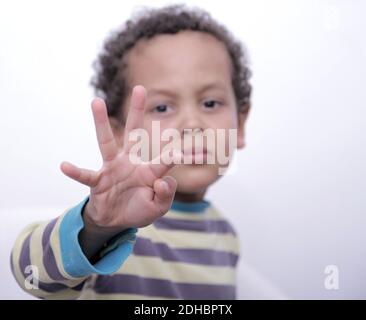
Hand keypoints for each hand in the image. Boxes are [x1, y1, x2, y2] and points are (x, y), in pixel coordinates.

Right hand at [60, 85, 180, 256]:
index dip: (173, 157)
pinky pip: (86, 175)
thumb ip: (166, 195)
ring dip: (101, 123)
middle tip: (140, 88)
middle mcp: (131, 163)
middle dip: (137, 111)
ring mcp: (113, 169)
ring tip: (96, 101)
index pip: (164, 161)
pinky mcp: (98, 181)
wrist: (116, 220)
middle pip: (134, 133)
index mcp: (150, 171)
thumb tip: (163, 181)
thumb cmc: (139, 209)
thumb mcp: (158, 207)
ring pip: (106, 143)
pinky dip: (76, 171)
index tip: (182, 152)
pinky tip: (64, 166)